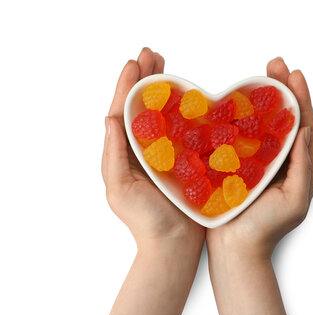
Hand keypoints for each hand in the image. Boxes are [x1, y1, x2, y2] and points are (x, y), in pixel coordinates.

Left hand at [102, 48, 204, 251]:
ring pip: (162, 114)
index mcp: (125, 153)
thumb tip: (109, 118)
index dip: (128, 86)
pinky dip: (182, 112)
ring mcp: (164, 154)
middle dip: (146, 80)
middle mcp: (143, 150)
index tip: (135, 63)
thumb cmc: (145, 221)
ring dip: (163, 90)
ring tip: (166, 67)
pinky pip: (181, 131)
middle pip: (142, 107)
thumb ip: (114, 154)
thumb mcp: (120, 188)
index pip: (124, 112)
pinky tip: (187, 97)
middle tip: (153, 55)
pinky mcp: (183, 160)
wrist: (172, 243)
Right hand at [207, 57, 312, 258]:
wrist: (237, 248)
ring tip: (259, 75)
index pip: (303, 125)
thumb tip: (305, 131)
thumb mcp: (295, 200)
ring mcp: (259, 161)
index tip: (293, 75)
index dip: (300, 99)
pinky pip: (243, 137)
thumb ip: (303, 167)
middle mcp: (280, 160)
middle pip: (284, 118)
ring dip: (262, 98)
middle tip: (274, 65)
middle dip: (282, 89)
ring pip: (263, 123)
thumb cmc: (266, 229)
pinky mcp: (239, 165)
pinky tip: (237, 103)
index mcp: (299, 167)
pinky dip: (242, 118)